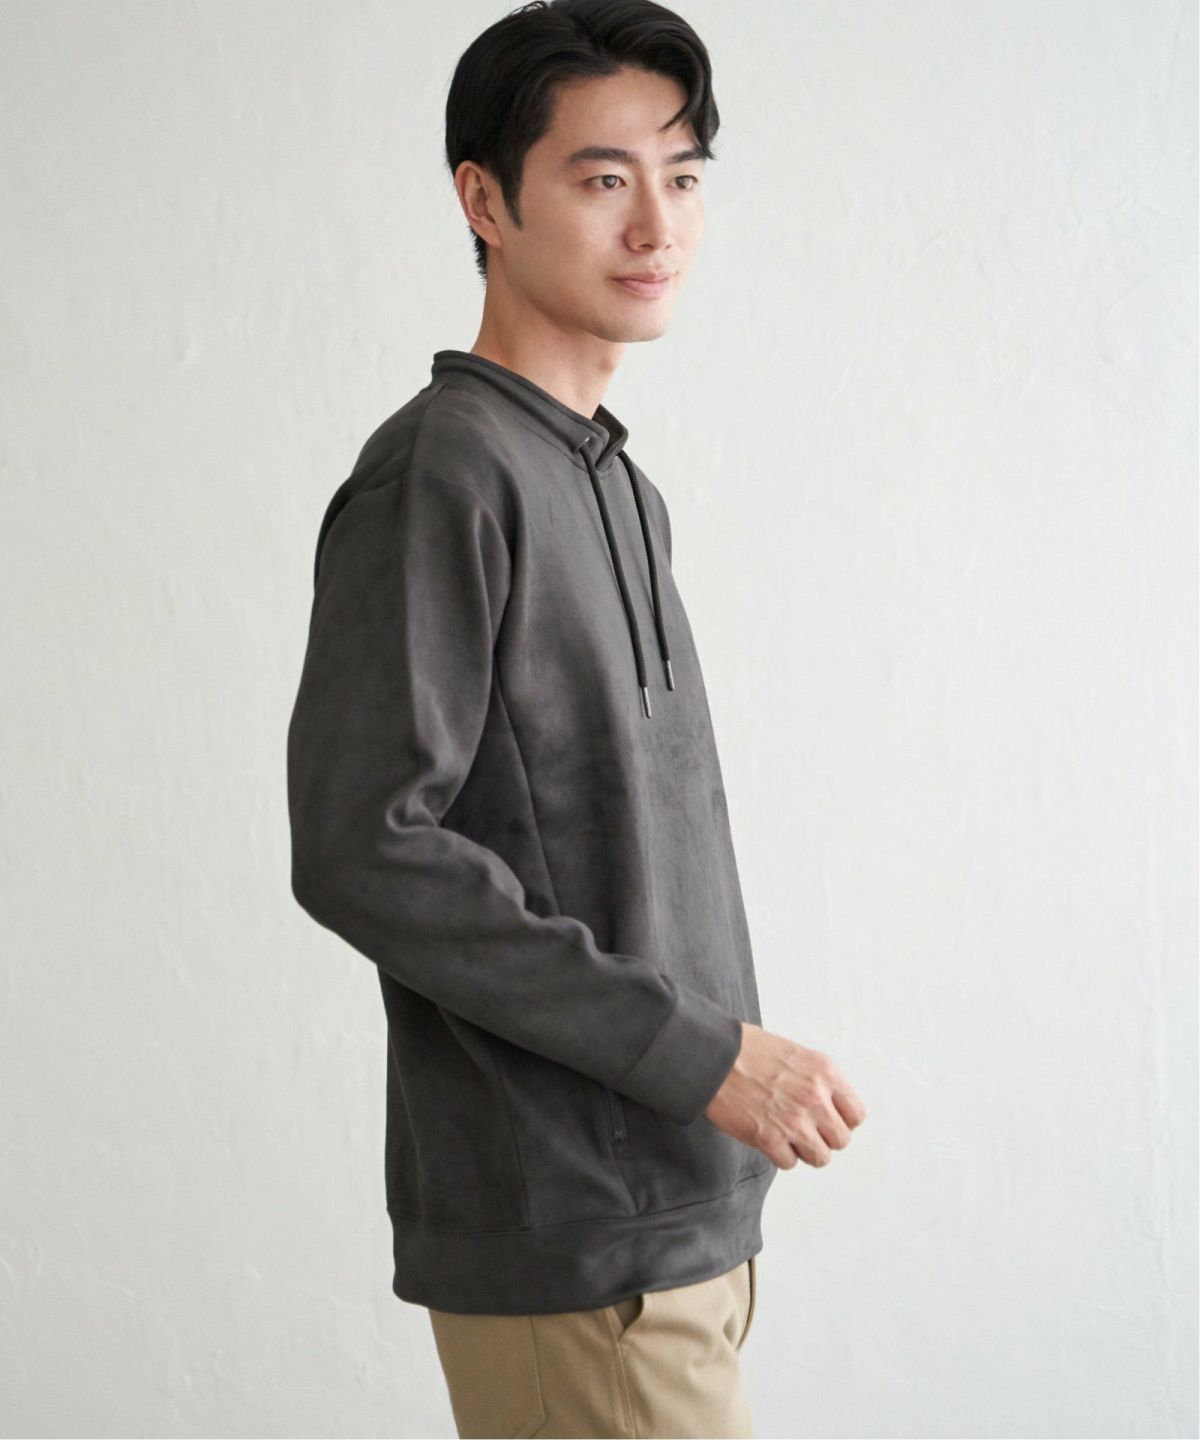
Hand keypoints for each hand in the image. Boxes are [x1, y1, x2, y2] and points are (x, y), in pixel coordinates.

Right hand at [704, 1022, 866, 1168]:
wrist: (713, 1056)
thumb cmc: (749, 1050)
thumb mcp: (797, 1054)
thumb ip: (818, 1080)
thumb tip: (830, 1105)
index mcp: (825, 1072)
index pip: (856, 1114)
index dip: (842, 1120)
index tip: (826, 1119)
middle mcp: (815, 1098)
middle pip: (841, 1140)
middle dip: (823, 1137)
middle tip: (803, 1128)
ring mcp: (794, 1121)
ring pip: (820, 1157)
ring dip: (804, 1150)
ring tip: (786, 1135)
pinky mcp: (769, 1138)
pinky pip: (790, 1163)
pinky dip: (779, 1154)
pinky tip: (768, 1136)